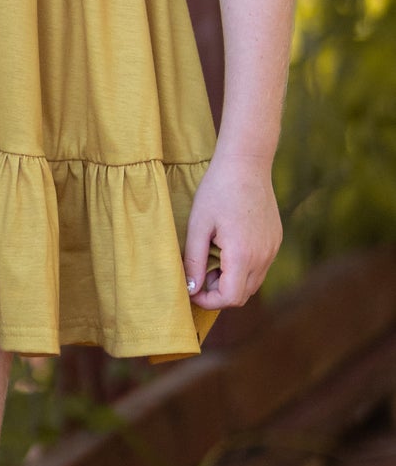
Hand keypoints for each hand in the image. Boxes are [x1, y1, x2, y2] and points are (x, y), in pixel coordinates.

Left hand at [183, 152, 281, 308]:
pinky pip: (259, 266)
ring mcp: (272, 249)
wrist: (246, 165)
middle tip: (196, 273)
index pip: (231, 298)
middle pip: (242, 295)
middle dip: (217, 292)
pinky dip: (242, 267)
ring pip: (252, 282)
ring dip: (230, 280)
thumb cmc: (217, 191)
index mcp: (243, 255)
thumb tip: (191, 289)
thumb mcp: (198, 225)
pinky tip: (224, 247)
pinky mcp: (275, 240)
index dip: (208, 301)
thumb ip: (194, 260)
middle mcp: (264, 257)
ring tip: (209, 257)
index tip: (190, 290)